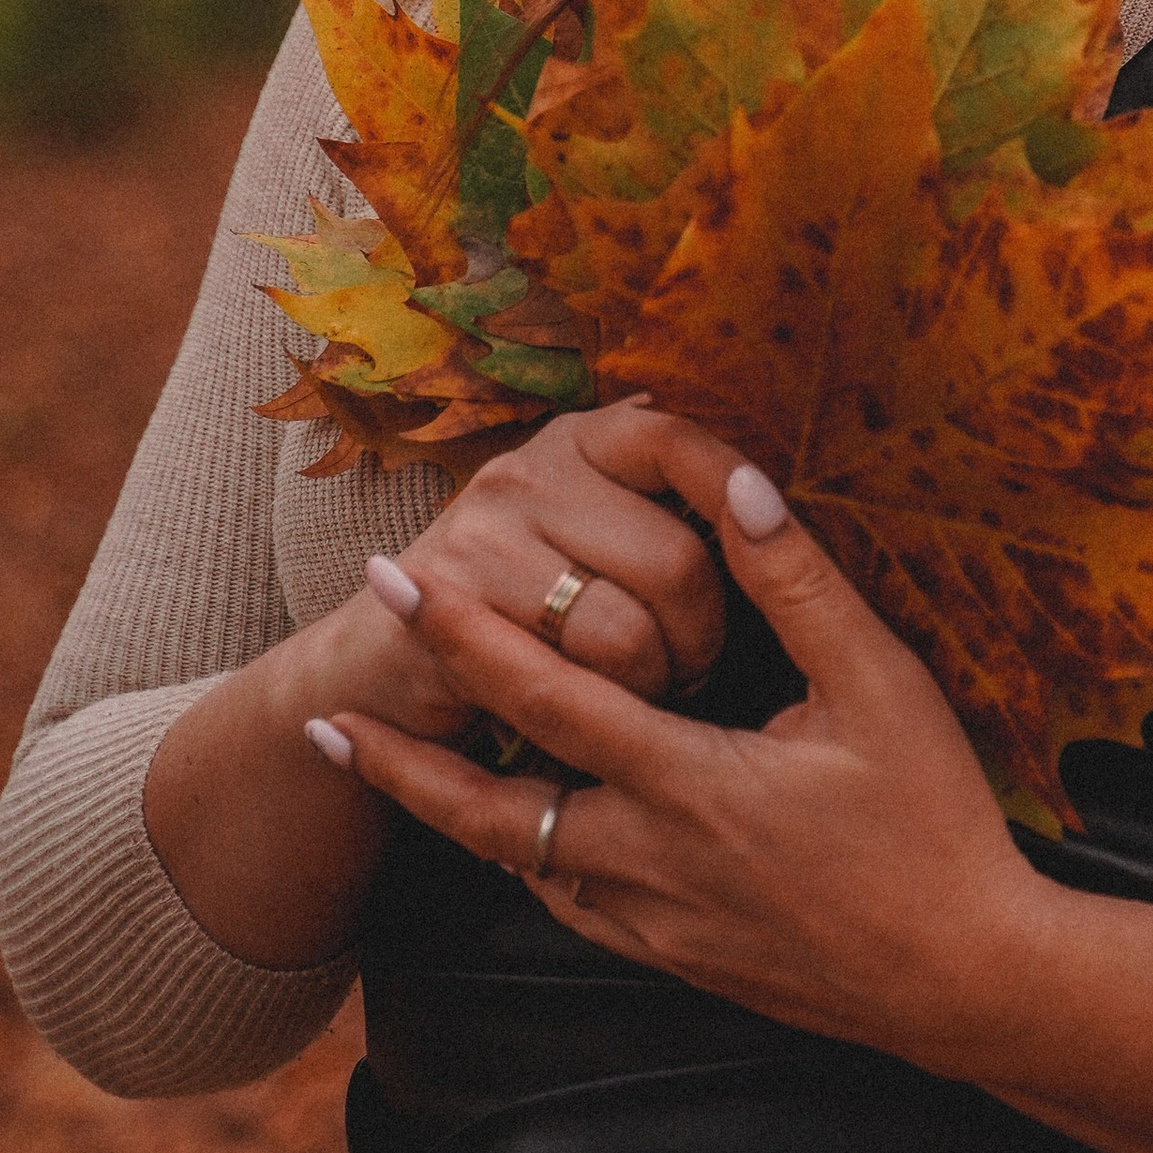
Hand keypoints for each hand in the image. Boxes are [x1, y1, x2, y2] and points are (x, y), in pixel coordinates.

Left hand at [313, 454, 1058, 1073]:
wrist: (969, 980)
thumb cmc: (936, 824)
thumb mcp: (882, 687)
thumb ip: (798, 585)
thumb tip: (738, 484)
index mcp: (690, 784)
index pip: (546, 697)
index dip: (461, 637)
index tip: (395, 584)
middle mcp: (650, 860)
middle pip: (487, 808)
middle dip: (398, 754)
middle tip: (322, 714)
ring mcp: (656, 922)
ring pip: (519, 865)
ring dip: (447, 813)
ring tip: (389, 770)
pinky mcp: (677, 961)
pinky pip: (570, 907)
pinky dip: (525, 863)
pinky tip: (515, 838)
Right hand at [365, 401, 737, 735]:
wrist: (387, 673)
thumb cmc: (529, 616)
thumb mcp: (597, 541)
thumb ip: (666, 509)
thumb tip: (759, 493)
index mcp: (582, 442)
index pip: (678, 441)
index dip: (735, 492)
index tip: (766, 549)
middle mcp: (531, 469)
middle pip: (678, 559)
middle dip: (701, 638)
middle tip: (689, 671)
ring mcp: (485, 530)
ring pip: (631, 629)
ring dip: (652, 685)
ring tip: (639, 694)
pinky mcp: (451, 604)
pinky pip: (573, 677)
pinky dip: (597, 711)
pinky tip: (585, 711)